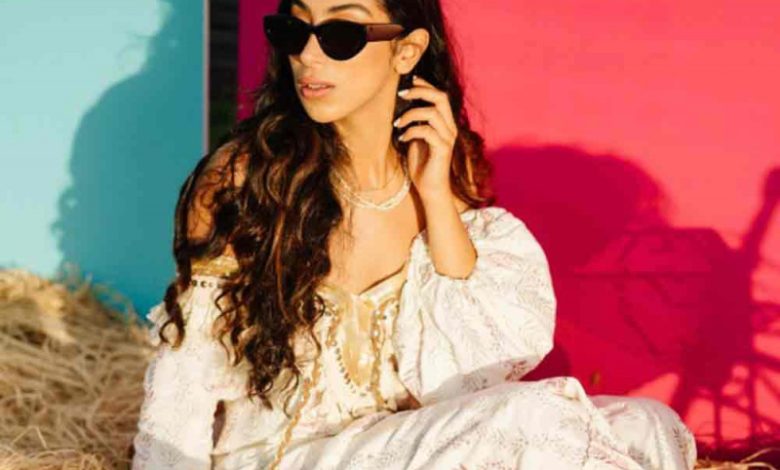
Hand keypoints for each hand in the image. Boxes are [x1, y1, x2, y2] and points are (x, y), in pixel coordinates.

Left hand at [395, 75, 458, 199]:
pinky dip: (411, 131)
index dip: (426, 85)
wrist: (431, 189)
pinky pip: (426, 131)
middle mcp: (450, 128)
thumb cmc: (422, 165)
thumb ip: (415, 123)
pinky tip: (402, 138)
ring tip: (397, 123)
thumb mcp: (416, 139)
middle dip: (420, 92)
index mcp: (445, 123)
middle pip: (440, 98)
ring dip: (410, 115)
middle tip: (402, 94)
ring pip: (432, 113)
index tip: (411, 80)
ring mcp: (447, 138)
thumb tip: (403, 108)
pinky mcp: (442, 149)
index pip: (440, 96)